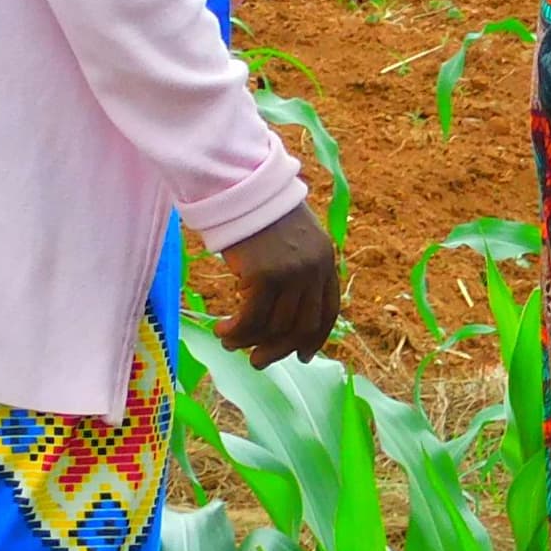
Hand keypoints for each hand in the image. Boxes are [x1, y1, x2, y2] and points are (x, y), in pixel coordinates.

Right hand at [214, 204, 341, 365]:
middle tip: (258, 361)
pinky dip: (235, 332)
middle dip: (280, 350)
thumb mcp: (291, 242)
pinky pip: (251, 320)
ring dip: (249, 341)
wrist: (243, 189)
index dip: (315, 338)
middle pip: (301, 326)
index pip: (328, 311)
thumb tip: (281, 320)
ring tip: (230, 342)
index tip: (302, 356)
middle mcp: (313, 269)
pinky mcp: (264, 275)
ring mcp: (291, 273)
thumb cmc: (260, 215)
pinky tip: (222, 331)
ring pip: (273, 326)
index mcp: (325, 260)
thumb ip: (295, 274)